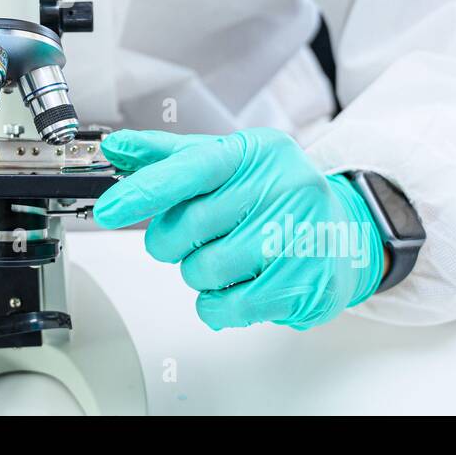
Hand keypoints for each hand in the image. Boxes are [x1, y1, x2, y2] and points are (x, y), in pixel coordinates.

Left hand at [94, 128, 384, 330]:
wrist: (348, 233)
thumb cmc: (276, 196)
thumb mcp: (228, 163)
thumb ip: (170, 157)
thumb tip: (115, 149)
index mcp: (257, 152)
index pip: (190, 168)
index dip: (143, 191)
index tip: (107, 210)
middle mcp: (283, 187)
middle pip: (189, 225)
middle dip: (171, 239)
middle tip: (188, 237)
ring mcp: (299, 236)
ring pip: (205, 268)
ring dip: (197, 272)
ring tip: (223, 258)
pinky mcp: (306, 283)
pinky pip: (230, 305)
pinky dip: (215, 304)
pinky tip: (232, 288)